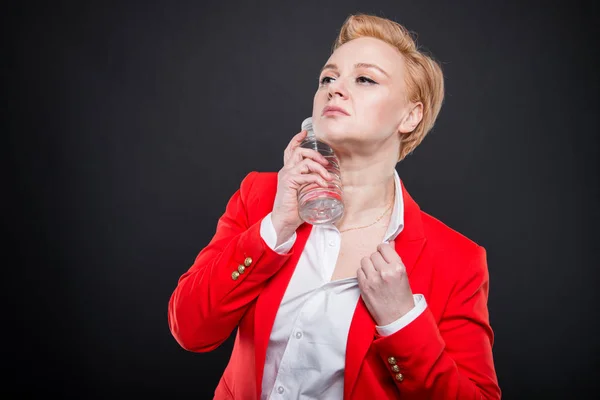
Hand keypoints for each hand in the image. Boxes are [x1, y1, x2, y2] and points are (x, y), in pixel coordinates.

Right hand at [271, 130, 331, 245]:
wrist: (283, 221)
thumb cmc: (294, 209)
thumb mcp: (304, 192)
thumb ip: (310, 184)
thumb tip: (328, 183)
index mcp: (288, 171)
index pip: (290, 150)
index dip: (297, 139)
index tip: (305, 132)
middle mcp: (285, 170)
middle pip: (299, 151)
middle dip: (315, 154)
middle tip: (326, 163)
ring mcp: (286, 176)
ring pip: (304, 161)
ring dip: (319, 167)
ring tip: (327, 177)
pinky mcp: (289, 183)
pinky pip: (305, 175)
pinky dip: (316, 178)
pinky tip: (323, 184)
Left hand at [357, 241, 414, 325]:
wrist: (398, 317)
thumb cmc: (402, 297)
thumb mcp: (403, 275)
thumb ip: (394, 258)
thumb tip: (389, 243)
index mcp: (398, 267)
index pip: (384, 247)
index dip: (383, 250)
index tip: (383, 254)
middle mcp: (385, 272)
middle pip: (373, 254)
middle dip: (376, 259)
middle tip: (380, 267)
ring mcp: (373, 279)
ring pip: (364, 261)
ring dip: (368, 265)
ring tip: (374, 273)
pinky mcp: (363, 286)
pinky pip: (359, 271)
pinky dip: (363, 274)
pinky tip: (370, 279)